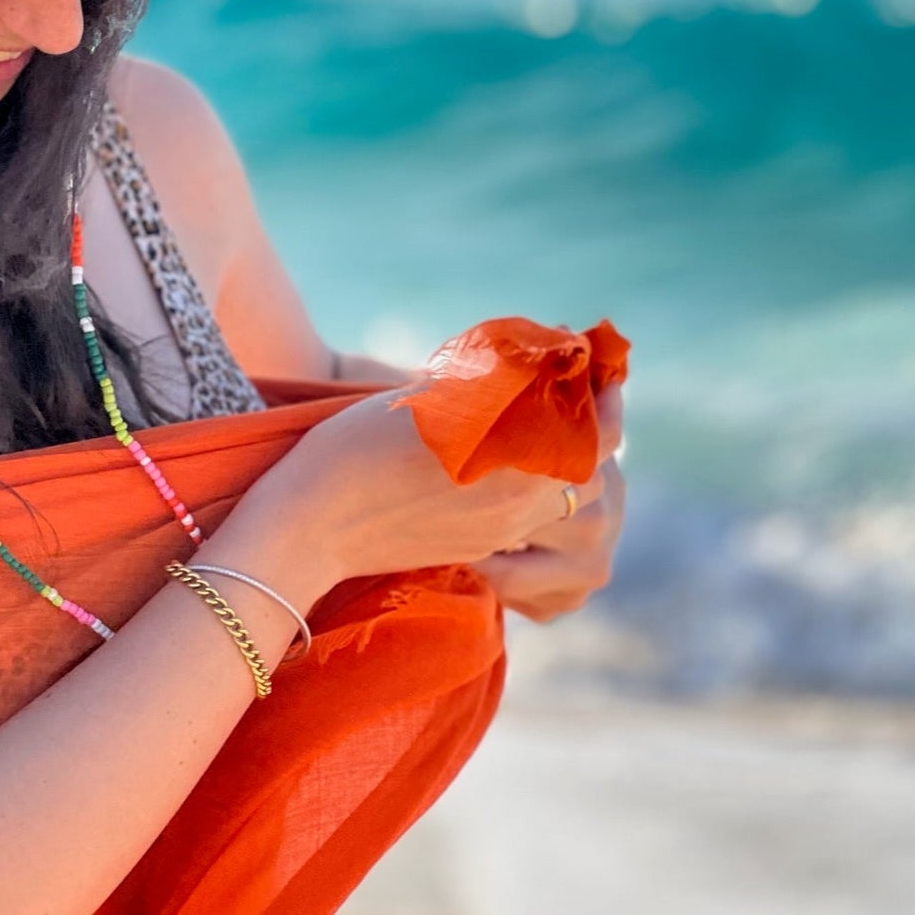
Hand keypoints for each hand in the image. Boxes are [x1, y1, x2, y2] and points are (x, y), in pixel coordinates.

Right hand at [231, 381, 608, 614]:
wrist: (308, 524)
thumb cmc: (356, 447)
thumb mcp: (429, 400)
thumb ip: (490, 385)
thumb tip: (533, 363)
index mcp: (515, 464)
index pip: (597, 434)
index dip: (606, 400)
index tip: (601, 371)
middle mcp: (517, 507)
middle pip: (590, 475)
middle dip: (593, 435)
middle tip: (581, 397)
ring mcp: (497, 535)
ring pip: (562, 503)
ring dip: (567, 466)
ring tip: (548, 430)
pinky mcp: (474, 551)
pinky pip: (528, 522)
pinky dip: (535, 492)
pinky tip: (507, 464)